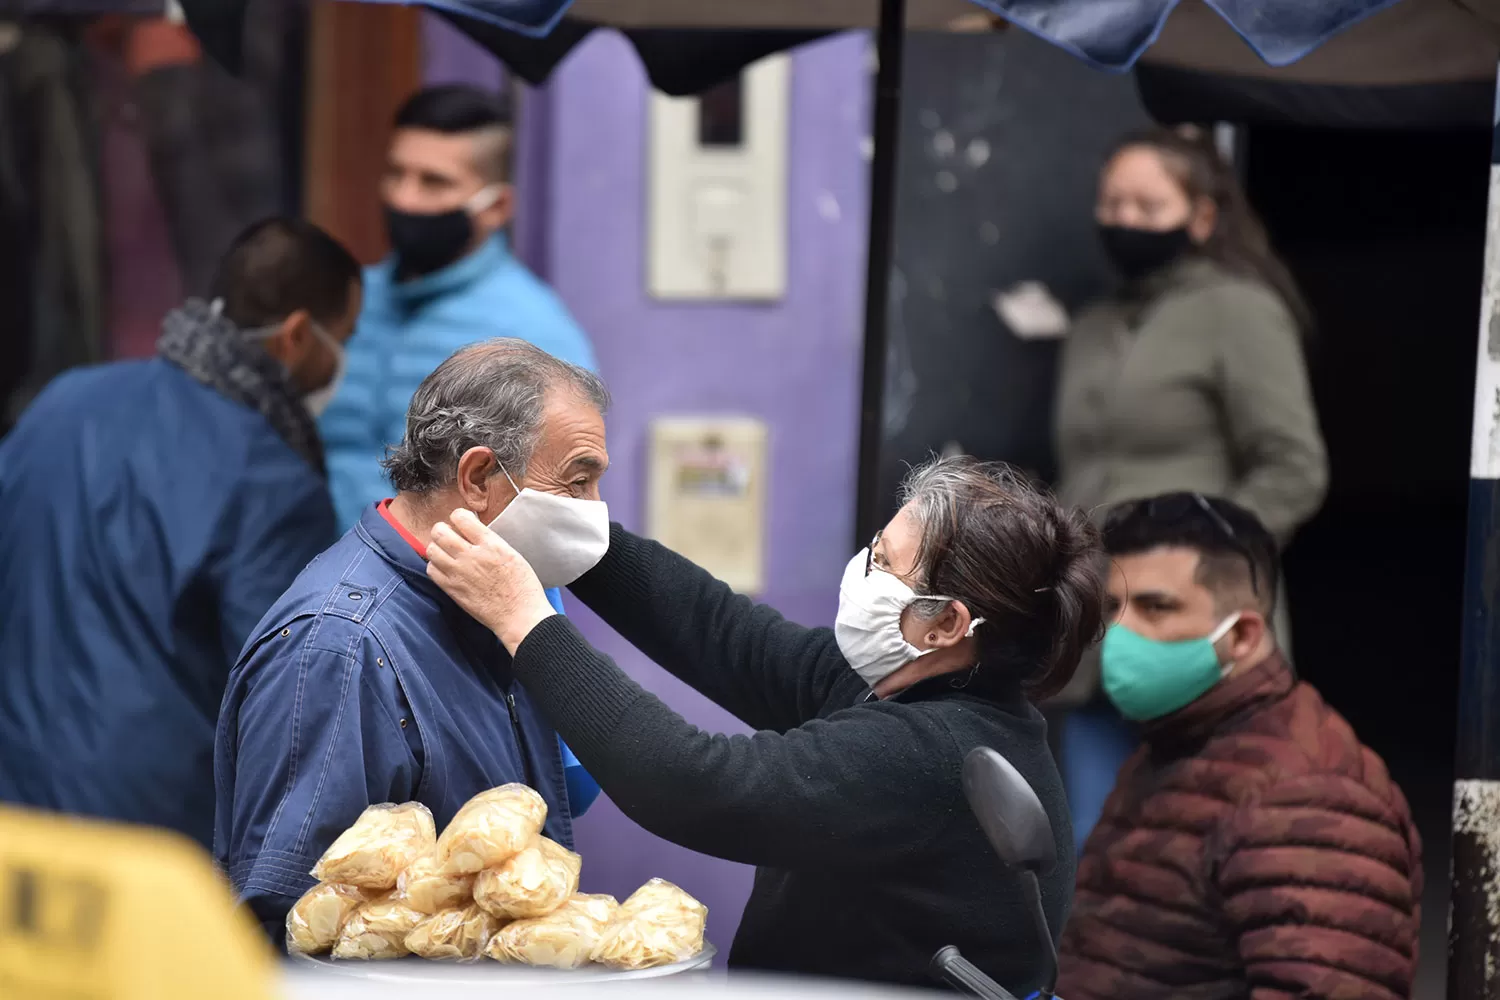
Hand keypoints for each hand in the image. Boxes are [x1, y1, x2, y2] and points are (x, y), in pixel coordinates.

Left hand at [427, 509, 558, 653]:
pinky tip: (445, 568)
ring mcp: (459, 573)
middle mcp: (472, 556)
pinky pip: (431, 570)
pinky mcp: (452, 589)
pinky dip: (435, 566)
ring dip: (437, 547)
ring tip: (445, 552)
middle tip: (448, 535)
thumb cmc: (522, 587)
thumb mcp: (512, 554)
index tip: (461, 523)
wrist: (520, 615)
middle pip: (440, 532)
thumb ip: (490, 542)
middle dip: (442, 529)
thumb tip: (474, 534)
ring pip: (431, 550)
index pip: (461, 517)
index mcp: (491, 544)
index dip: (458, 517)